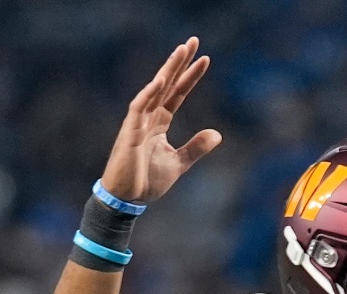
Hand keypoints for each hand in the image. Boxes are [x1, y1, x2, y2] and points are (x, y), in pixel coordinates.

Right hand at [100, 37, 221, 202]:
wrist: (128, 200)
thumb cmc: (146, 181)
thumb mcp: (179, 163)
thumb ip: (196, 148)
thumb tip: (218, 134)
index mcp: (159, 123)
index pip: (177, 93)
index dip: (190, 76)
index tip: (204, 59)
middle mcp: (148, 118)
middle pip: (166, 84)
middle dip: (179, 62)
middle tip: (193, 40)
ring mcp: (138, 123)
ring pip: (154, 90)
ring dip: (167, 70)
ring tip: (181, 51)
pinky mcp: (129, 133)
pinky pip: (138, 109)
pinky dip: (148, 94)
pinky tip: (161, 80)